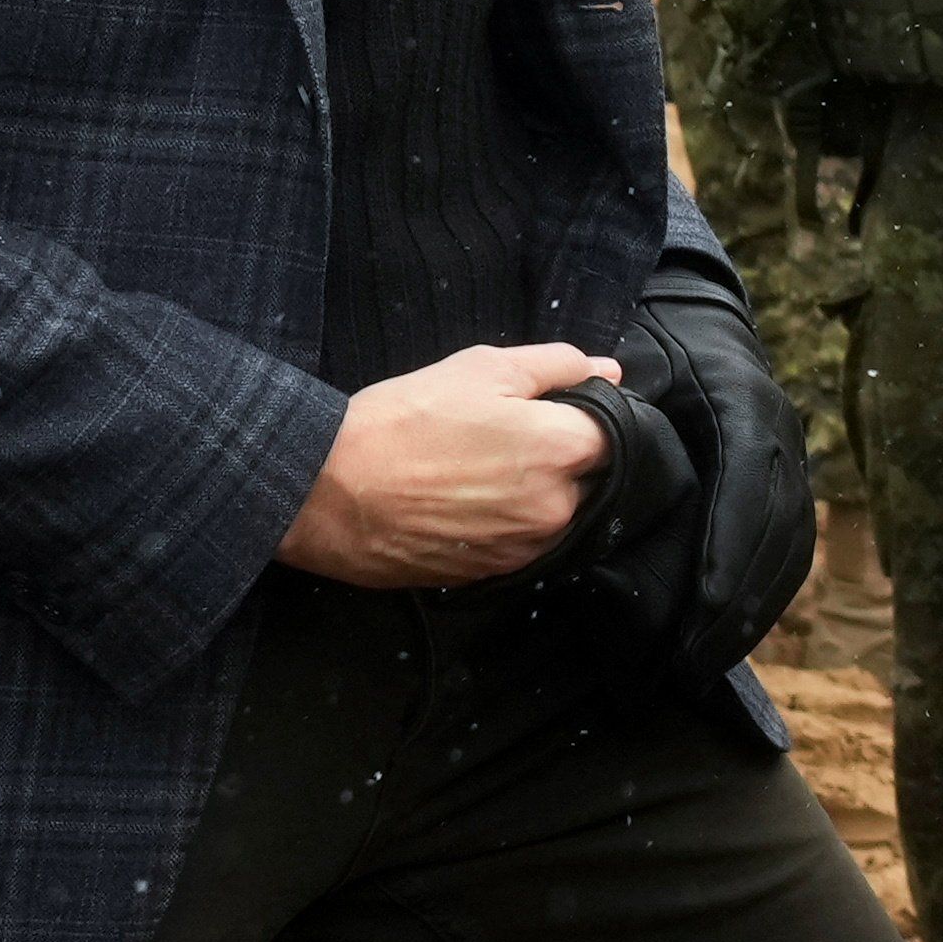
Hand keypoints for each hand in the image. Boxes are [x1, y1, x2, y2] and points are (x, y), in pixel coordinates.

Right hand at [280, 346, 617, 585]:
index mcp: (564, 449)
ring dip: (538, 492)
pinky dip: (508, 523)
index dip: (593, 414)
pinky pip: (522, 543)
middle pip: (591, 476)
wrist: (324, 491)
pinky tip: (469, 501)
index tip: (563, 407)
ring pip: (557, 513)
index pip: (617, 430)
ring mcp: (525, 548)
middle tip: (511, 435)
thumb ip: (558, 366)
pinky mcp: (491, 575)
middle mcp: (557, 507)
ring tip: (482, 469)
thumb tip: (608, 371)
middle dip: (566, 455)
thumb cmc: (404, 419)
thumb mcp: (483, 367)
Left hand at [561, 253, 818, 680]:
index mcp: (743, 405)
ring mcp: (786, 462)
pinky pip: (786, 548)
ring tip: (706, 660)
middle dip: (742, 600)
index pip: (747, 483)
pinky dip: (761, 597)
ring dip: (754, 611)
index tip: (701, 601)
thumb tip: (598, 463)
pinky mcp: (780, 484)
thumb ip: (621, 410)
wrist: (693, 319)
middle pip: (779, 528)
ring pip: (790, 547)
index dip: (729, 545)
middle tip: (696, 657)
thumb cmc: (654, 348)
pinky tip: (727, 636)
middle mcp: (778, 436)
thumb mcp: (637, 365)